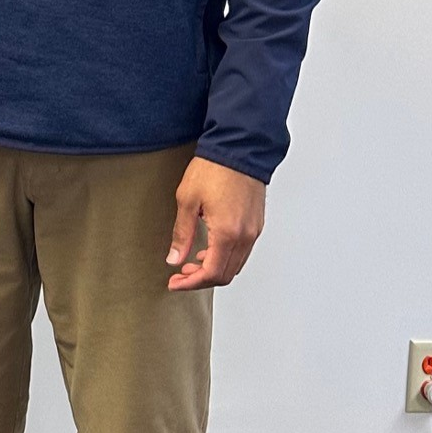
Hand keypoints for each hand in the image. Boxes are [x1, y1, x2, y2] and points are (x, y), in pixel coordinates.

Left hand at [166, 156, 265, 290]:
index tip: (175, 283)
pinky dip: (225, 257)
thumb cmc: (213, 170)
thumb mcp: (187, 200)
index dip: (191, 283)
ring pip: (235, 265)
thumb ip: (182, 233)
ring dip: (214, 269)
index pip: (211, 273)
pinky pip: (242, 252)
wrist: (238, 149)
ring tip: (191, 262)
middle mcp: (245, 236)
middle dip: (201, 279)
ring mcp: (254, 231)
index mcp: (227, 233)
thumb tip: (175, 259)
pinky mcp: (256, 224)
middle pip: (225, 274)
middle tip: (180, 274)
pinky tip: (209, 249)